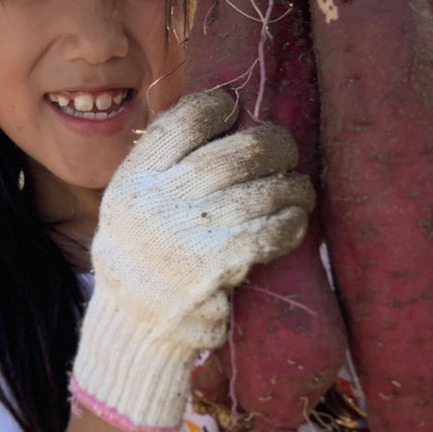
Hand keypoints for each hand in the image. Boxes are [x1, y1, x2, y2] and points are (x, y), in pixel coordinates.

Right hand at [70, 89, 313, 431]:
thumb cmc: (143, 252)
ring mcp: (187, 237)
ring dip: (291, 186)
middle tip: (286, 148)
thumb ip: (165, 162)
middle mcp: (157, 205)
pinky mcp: (217, 268)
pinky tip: (295, 219)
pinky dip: (290, 221)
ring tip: (299, 188)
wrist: (133, 326)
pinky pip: (270, 231)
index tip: (233, 105)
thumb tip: (223, 110)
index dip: (214, 106)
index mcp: (133, 181)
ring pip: (260, 191)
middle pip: (232, 154)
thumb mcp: (132, 201)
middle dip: (271, 145)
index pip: (180, 125)